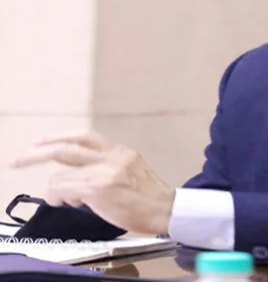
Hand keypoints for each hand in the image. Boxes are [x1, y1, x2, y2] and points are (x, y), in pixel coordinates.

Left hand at [11, 132, 174, 235]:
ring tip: (65, 199)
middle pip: (65, 148)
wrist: (167, 210)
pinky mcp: (98, 188)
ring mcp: (104, 172)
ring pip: (62, 175)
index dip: (59, 137)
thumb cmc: (150, 198)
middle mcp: (111, 157)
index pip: (84, 137)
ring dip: (56, 189)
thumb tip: (79, 179)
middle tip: (20, 159)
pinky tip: (69, 203)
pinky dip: (60, 197)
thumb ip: (108, 167)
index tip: (42, 141)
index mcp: (120, 152)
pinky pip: (65, 189)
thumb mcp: (132, 171)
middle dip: (37, 153)